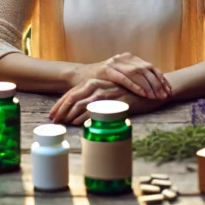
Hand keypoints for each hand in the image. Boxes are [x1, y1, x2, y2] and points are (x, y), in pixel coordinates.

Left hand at [49, 79, 163, 125]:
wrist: (152, 91)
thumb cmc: (129, 94)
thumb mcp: (110, 94)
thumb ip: (96, 99)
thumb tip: (81, 112)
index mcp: (95, 82)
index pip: (72, 92)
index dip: (60, 104)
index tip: (52, 114)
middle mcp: (98, 84)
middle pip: (73, 96)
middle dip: (61, 109)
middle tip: (53, 120)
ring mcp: (107, 92)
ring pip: (82, 102)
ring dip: (69, 113)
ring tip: (62, 122)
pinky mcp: (115, 100)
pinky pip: (96, 109)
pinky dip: (85, 116)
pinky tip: (78, 122)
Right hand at [68, 53, 172, 100]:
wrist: (79, 76)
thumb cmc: (101, 80)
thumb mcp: (120, 76)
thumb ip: (133, 77)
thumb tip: (154, 88)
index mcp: (129, 58)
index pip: (150, 67)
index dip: (161, 78)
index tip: (168, 89)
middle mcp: (123, 58)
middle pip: (146, 69)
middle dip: (157, 83)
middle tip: (165, 95)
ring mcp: (114, 63)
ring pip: (137, 73)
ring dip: (148, 86)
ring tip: (156, 96)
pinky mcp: (106, 70)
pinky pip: (124, 78)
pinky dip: (135, 86)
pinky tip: (143, 94)